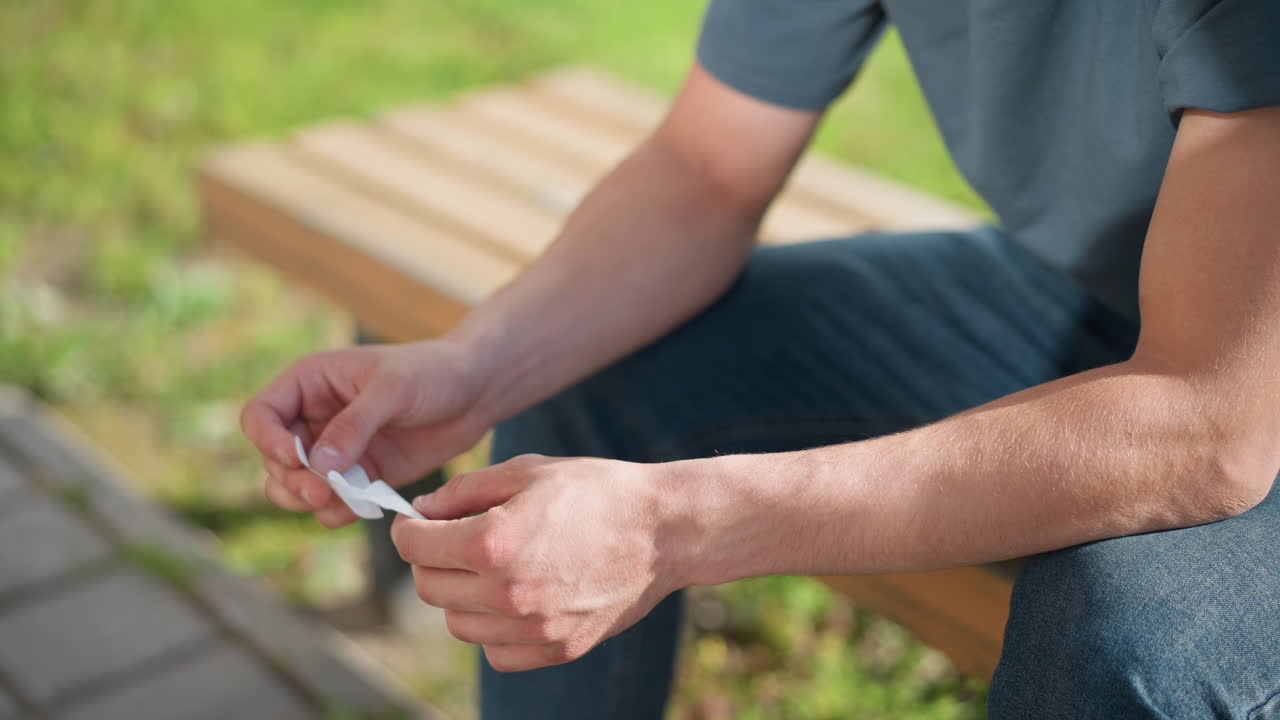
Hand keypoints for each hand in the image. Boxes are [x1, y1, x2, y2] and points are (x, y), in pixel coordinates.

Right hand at [240, 339, 489, 526]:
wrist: (475, 393)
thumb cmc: (432, 373)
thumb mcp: (393, 390)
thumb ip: (354, 426)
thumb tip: (316, 466)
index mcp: (309, 383)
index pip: (260, 416)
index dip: (267, 441)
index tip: (293, 459)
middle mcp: (313, 418)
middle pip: (272, 460)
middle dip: (292, 480)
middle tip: (324, 492)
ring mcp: (335, 450)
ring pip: (294, 487)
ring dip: (309, 501)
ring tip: (340, 501)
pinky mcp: (360, 476)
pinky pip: (331, 504)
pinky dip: (338, 511)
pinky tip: (362, 507)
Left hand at [390, 454, 690, 671]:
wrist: (664, 531)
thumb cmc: (596, 491)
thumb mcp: (526, 471)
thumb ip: (464, 491)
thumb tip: (422, 512)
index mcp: (494, 542)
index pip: (414, 547)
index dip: (407, 529)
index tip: (416, 522)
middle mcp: (508, 592)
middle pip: (429, 587)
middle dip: (429, 560)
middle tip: (450, 540)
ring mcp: (533, 628)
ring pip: (457, 624)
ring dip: (460, 595)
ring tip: (488, 567)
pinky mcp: (556, 649)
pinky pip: (495, 651)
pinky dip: (492, 627)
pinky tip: (512, 597)